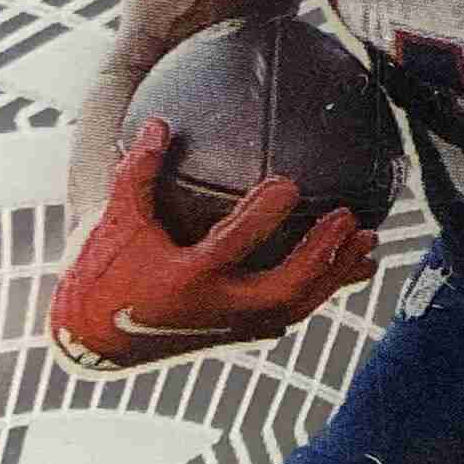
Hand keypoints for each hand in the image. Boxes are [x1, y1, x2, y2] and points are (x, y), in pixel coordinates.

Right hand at [47, 121, 377, 371]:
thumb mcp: (117, 221)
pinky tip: (347, 268)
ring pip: (296, 308)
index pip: (232, 246)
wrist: (95, 338)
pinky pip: (290, 314)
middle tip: (348, 218)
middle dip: (321, 256)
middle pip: (283, 289)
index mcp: (184, 279)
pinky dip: (321, 291)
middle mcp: (214, 309)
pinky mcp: (238, 335)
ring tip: (368, 241)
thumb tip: (157, 124)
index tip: (289, 184)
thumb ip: (136, 174)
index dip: (263, 217)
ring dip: (335, 276)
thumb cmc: (106, 271)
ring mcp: (231, 328)